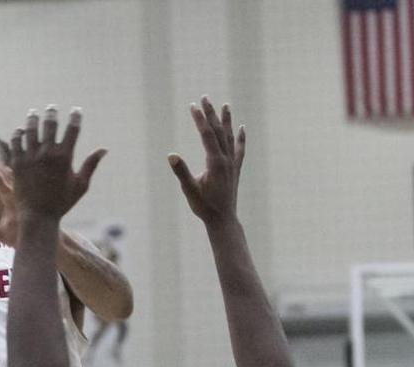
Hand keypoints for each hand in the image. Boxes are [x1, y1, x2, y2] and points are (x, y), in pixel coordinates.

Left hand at [9, 105, 106, 221]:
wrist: (38, 216)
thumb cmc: (62, 202)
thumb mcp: (81, 185)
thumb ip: (91, 165)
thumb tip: (104, 149)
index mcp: (65, 157)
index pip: (72, 129)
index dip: (75, 117)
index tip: (76, 111)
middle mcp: (47, 154)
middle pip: (50, 124)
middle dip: (52, 114)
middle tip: (52, 108)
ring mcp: (30, 157)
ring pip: (31, 130)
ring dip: (33, 119)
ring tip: (34, 113)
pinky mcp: (17, 163)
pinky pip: (16, 142)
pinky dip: (18, 134)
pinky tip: (21, 131)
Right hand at [168, 97, 244, 224]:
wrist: (223, 220)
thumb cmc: (204, 207)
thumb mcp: (190, 190)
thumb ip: (181, 172)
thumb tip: (171, 155)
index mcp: (216, 163)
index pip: (207, 135)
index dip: (199, 119)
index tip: (193, 105)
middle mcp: (226, 160)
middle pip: (218, 131)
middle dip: (211, 114)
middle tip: (205, 97)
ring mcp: (232, 164)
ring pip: (229, 137)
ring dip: (226, 120)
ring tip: (225, 105)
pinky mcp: (235, 169)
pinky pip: (239, 149)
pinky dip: (240, 138)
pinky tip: (242, 128)